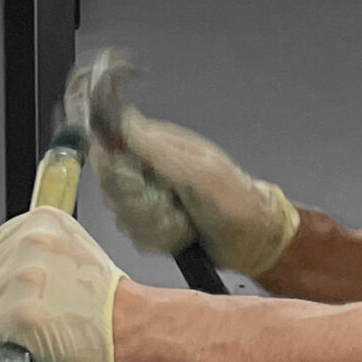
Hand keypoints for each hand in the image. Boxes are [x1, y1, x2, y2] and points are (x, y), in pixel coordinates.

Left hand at [0, 207, 124, 361]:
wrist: (132, 327)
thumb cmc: (106, 298)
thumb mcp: (72, 248)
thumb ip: (33, 249)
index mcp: (41, 221)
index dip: (7, 272)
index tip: (29, 285)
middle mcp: (29, 242)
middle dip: (5, 294)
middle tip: (42, 306)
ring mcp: (21, 277)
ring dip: (5, 317)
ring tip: (43, 320)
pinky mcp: (16, 313)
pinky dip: (5, 339)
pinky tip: (33, 336)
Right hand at [84, 100, 300, 280]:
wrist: (252, 239)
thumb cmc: (233, 199)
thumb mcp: (197, 172)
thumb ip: (156, 150)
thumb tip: (118, 121)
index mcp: (156, 143)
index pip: (109, 139)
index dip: (110, 158)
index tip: (134, 177)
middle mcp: (146, 167)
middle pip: (110, 182)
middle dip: (139, 201)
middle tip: (171, 203)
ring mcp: (146, 197)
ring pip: (121, 212)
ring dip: (154, 223)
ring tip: (183, 221)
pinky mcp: (148, 224)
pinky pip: (133, 234)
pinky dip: (159, 238)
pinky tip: (180, 234)